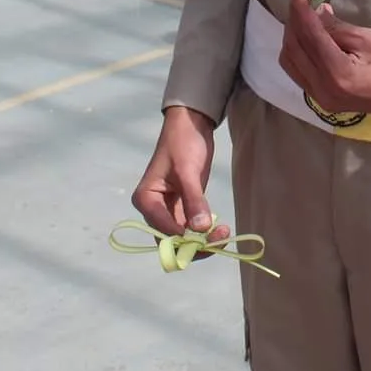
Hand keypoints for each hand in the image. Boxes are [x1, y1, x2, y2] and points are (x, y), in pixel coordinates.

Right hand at [132, 106, 230, 242]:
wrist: (191, 125)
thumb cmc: (183, 143)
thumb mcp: (188, 171)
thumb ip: (193, 200)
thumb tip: (201, 229)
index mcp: (146, 200)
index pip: (162, 231)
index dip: (184, 239)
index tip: (206, 233)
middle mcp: (154, 210)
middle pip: (171, 241)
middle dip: (195, 245)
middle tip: (221, 236)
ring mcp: (169, 210)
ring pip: (184, 238)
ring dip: (203, 241)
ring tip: (224, 231)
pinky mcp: (183, 208)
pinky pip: (192, 229)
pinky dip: (206, 233)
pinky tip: (221, 227)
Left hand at [279, 0, 370, 120]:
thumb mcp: (370, 39)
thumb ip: (337, 28)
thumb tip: (317, 11)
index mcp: (338, 75)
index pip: (309, 37)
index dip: (301, 12)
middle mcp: (323, 90)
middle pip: (293, 51)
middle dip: (293, 23)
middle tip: (300, 2)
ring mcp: (321, 99)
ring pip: (291, 63)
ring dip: (293, 38)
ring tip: (304, 17)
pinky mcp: (324, 100)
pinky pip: (300, 73)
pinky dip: (300, 53)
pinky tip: (309, 37)